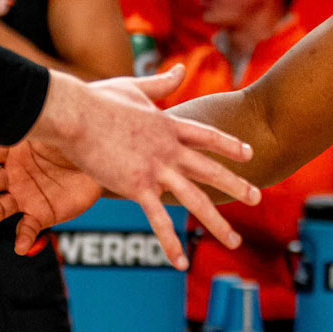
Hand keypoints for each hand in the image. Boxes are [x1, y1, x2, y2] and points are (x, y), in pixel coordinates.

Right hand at [0, 68, 259, 266]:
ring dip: (216, 223)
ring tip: (234, 241)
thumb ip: (160, 83)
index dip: (229, 146)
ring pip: (195, 200)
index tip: (248, 154)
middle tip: (257, 197)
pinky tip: (182, 262)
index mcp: (168, 126)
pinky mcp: (137, 186)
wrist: (75, 113)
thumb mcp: (134, 87)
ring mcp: (156, 169)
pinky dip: (170, 243)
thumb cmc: (97, 99)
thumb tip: (178, 68)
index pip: (208, 137)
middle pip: (211, 170)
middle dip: (237, 185)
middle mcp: (169, 149)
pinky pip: (158, 220)